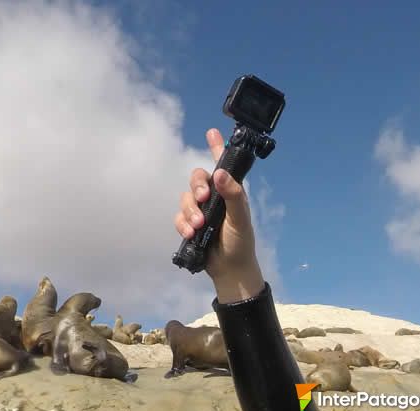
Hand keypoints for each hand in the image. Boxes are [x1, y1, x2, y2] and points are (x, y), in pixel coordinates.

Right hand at [176, 128, 264, 300]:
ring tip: (198, 225)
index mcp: (229, 191)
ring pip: (185, 198)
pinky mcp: (190, 225)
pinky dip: (182, 224)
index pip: (223, 164)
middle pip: (197, 178)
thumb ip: (233, 196)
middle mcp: (214, 197)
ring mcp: (200, 211)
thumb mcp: (240, 218)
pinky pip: (178, 217)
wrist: (229, 269)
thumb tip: (219, 174)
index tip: (212, 132)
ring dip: (189, 210)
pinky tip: (190, 233)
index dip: (217, 147)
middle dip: (197, 186)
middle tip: (203, 198)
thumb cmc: (241, 242)